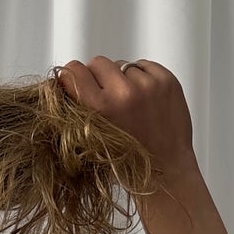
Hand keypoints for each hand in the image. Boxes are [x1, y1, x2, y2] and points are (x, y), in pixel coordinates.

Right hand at [54, 56, 197, 176]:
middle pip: (97, 62)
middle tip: (105, 96)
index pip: (72, 71)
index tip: (75, 84)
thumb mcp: (92, 140)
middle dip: (98, 77)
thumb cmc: (126, 162)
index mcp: (99, 109)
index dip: (71, 77)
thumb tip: (67, 83)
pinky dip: (141, 78)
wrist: (166, 170)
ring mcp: (147, 84)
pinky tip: (145, 100)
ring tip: (129, 104)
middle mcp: (123, 93)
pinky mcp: (166, 80)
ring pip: (122, 65)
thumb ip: (81, 110)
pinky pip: (143, 66)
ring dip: (122, 79)